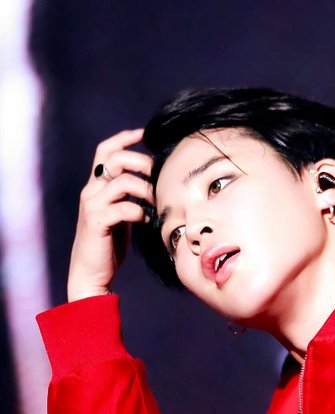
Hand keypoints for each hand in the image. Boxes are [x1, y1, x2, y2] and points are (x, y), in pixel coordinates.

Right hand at [67, 129, 154, 301]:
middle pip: (116, 159)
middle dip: (143, 162)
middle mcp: (90, 191)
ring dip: (146, 190)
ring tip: (156, 203)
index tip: (145, 134)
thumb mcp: (120, 216)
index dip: (124, 138)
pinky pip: (124, 207)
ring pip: (123, 181)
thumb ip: (128, 198)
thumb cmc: (108, 246)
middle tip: (159, 175)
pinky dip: (140, 212)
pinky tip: (146, 221)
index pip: (105, 150)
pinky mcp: (97, 222)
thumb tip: (153, 184)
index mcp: (95, 187)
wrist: (90, 273)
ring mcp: (92, 205)